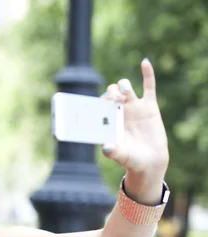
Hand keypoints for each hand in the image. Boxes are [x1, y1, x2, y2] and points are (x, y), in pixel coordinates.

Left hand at [101, 58, 168, 180]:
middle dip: (110, 93)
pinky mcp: (149, 106)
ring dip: (123, 87)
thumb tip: (105, 148)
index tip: (100, 104)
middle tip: (115, 102)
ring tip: (125, 95)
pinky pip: (148, 86)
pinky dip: (147, 74)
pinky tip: (145, 62)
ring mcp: (134, 107)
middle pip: (110, 92)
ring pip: (125, 87)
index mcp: (108, 119)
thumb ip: (112, 152)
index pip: (99, 103)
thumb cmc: (130, 160)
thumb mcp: (121, 156)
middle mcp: (119, 111)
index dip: (98, 101)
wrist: (150, 162)